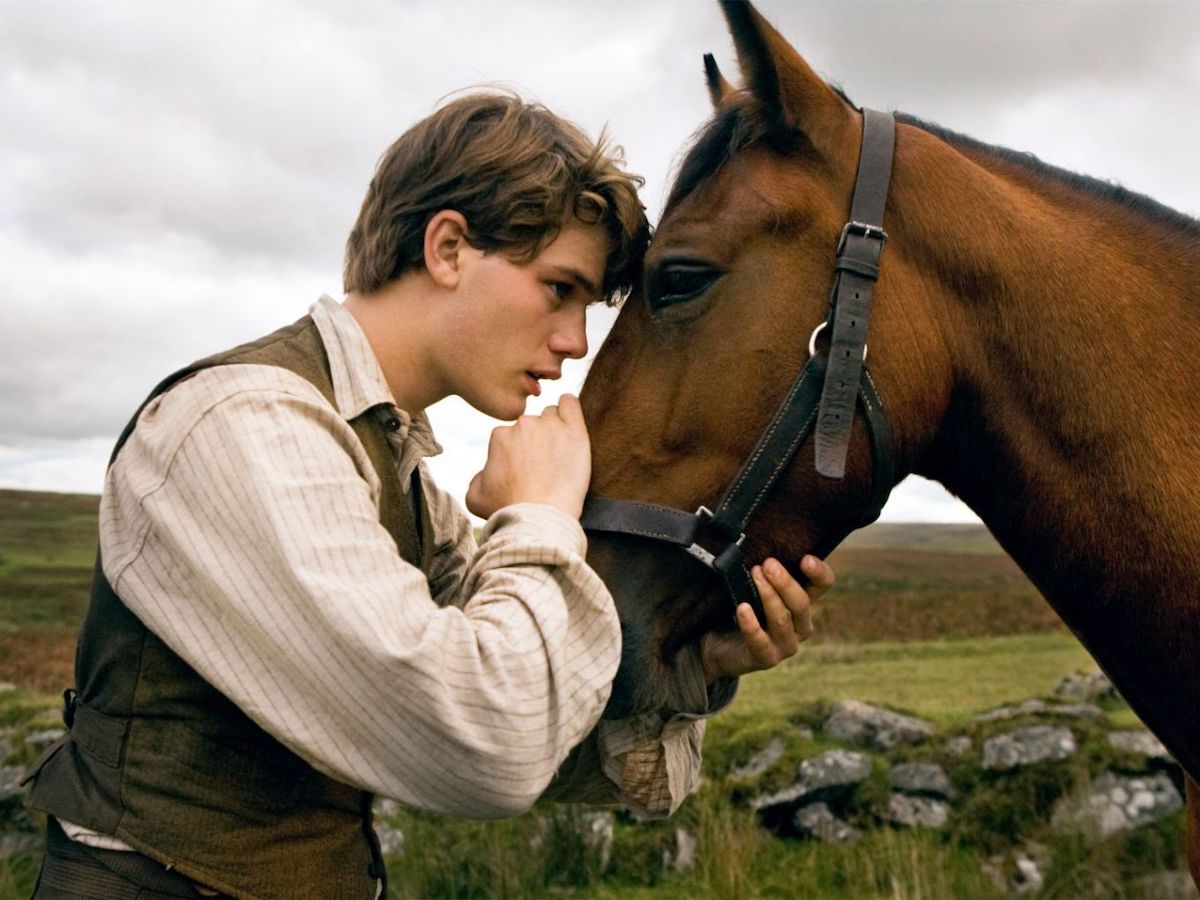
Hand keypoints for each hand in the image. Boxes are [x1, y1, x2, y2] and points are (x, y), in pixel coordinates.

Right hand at [466, 394, 590, 519]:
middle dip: (537, 440)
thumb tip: (486, 470)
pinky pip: (571, 404)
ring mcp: (549, 425)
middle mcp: (523, 425)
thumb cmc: (507, 511)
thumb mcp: (475, 496)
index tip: (528, 469)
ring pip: (552, 415)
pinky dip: (570, 409)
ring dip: (555, 428)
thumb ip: (478, 477)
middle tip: (545, 465)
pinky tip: (571, 421)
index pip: (511, 434)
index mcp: (500, 436)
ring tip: (561, 453)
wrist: (538, 518)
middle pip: (532, 424)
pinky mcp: (573, 430)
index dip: (519, 452)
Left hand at [699, 555, 834, 682]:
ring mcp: (785, 645)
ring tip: (753, 577)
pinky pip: (760, 642)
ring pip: (783, 620)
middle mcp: (800, 626)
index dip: (819, 573)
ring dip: (768, 596)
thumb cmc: (740, 610)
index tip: (805, 559)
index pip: (823, 586)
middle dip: (785, 582)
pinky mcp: (766, 659)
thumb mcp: (755, 588)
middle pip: (802, 603)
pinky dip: (751, 624)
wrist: (719, 645)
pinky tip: (742, 609)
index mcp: (802, 603)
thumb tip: (761, 546)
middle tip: (768, 565)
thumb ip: (765, 572)